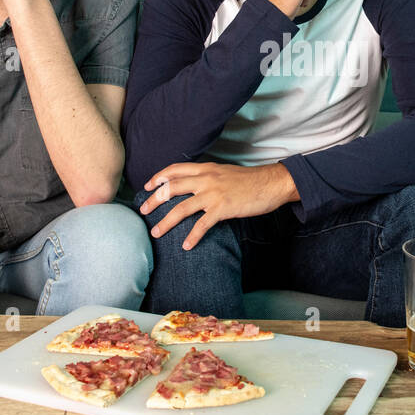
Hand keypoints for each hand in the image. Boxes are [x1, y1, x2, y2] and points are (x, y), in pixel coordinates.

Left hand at [139, 162, 300, 250]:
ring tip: (156, 233)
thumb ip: (209, 176)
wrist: (272, 183)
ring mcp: (214, 194)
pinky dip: (193, 236)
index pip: (175, 169)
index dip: (159, 177)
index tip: (148, 186)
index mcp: (206, 169)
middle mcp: (206, 179)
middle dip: (154, 200)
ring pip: (181, 208)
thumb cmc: (251, 180)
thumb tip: (196, 184)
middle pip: (171, 188)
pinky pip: (202, 224)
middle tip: (143, 211)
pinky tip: (187, 246)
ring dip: (166, 222)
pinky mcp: (223, 208)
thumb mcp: (225, 172)